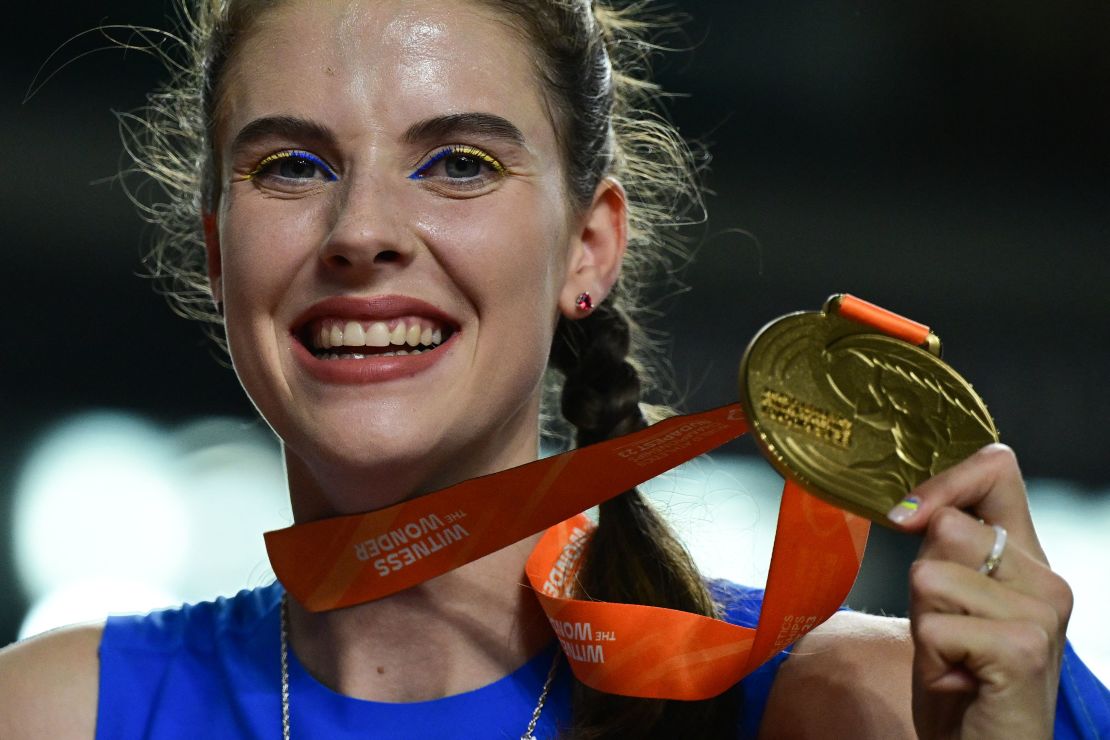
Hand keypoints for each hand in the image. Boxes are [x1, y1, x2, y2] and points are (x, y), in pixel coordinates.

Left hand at [887, 444, 1072, 738]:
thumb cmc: (959, 677)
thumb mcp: (946, 601)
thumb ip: (943, 549)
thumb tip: (908, 507)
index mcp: (1027, 557)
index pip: (997, 467)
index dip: (945, 479)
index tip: (909, 515)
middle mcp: (1045, 577)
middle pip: (945, 527)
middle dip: (922, 580)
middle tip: (946, 629)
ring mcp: (1041, 612)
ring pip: (930, 574)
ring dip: (924, 623)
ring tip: (954, 657)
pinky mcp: (1023, 649)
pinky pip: (933, 626)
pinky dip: (930, 658)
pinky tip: (960, 681)